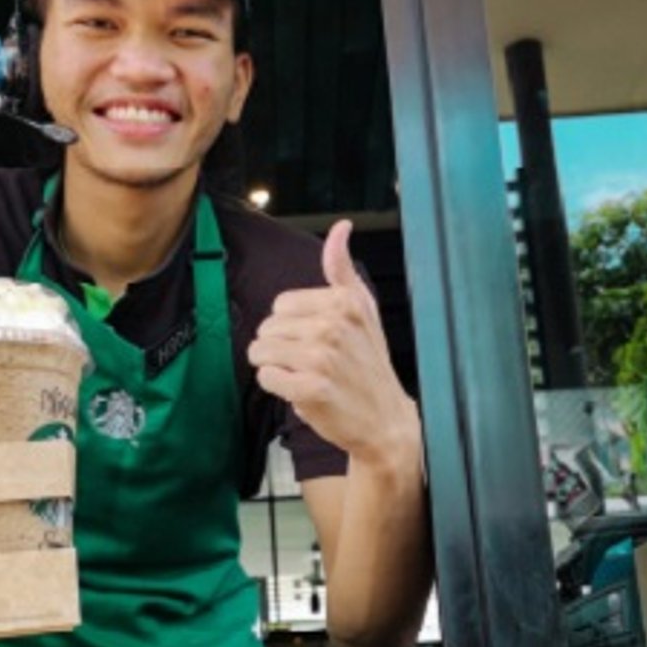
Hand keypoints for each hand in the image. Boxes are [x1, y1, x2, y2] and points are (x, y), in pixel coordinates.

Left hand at [249, 221, 418, 463]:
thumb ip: (343, 269)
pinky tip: (302, 391)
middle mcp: (333, 326)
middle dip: (281, 347)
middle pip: (267, 328)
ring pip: (261, 352)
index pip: (281, 304)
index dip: (292, 325)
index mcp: (344, 302)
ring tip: (305, 375)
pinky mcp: (312, 389)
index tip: (315, 340)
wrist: (384, 419)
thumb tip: (340, 227)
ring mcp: (323, 358)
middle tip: (310, 362)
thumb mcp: (363, 309)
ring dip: (276, 367)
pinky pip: (266, 378)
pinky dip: (278, 387)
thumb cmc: (369, 364)